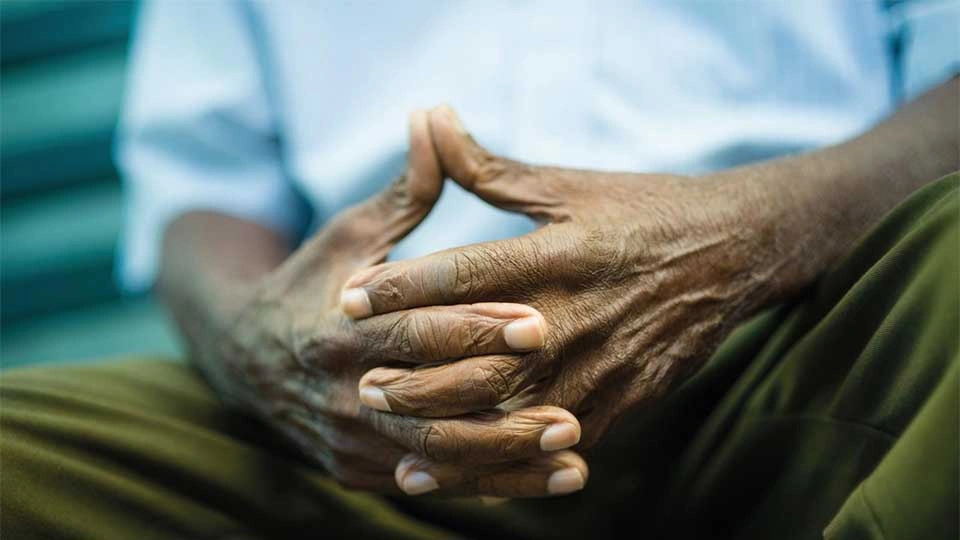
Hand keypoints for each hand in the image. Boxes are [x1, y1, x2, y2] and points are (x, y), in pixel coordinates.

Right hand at [217, 111, 586, 495]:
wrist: (246, 357)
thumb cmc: (314, 283)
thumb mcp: (351, 234)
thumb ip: (404, 192)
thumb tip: (433, 118)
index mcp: (336, 329)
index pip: (412, 332)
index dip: (473, 329)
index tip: (537, 321)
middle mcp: (340, 393)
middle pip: (427, 405)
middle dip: (499, 403)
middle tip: (568, 404)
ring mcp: (348, 440)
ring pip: (435, 455)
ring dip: (506, 459)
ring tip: (573, 453)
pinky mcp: (359, 470)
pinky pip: (432, 481)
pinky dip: (492, 485)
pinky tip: (549, 481)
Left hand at [343, 107, 778, 455]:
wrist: (737, 251)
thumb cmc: (644, 210)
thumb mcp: (568, 185)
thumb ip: (490, 168)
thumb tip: (431, 120)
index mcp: (560, 253)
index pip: (466, 273)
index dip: (403, 286)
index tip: (350, 297)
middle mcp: (578, 314)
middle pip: (482, 358)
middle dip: (416, 375)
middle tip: (360, 382)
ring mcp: (604, 365)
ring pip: (514, 413)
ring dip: (449, 430)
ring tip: (395, 436)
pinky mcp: (625, 399)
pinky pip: (556, 440)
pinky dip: (505, 460)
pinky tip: (462, 469)